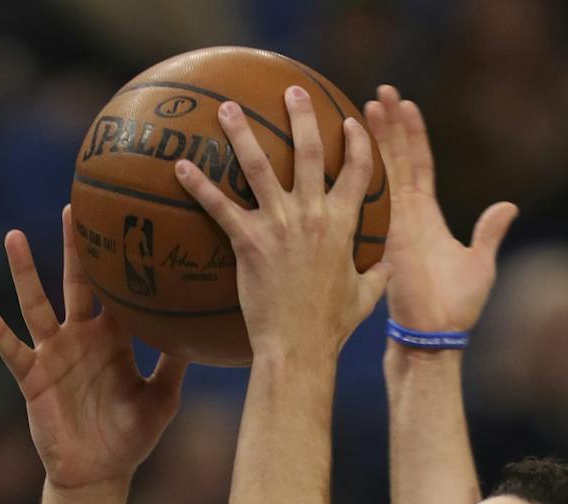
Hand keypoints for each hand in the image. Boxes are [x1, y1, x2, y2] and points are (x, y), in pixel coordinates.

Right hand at [0, 207, 185, 491]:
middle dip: (75, 247)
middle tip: (75, 205)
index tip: (132, 224)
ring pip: (37, 304)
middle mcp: (82, 336)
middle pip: (78, 283)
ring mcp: (54, 353)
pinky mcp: (32, 376)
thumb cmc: (131, 437)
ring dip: (24, 272)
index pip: (118, 291)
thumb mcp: (162, 399)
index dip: (122, 261)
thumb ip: (175, 365)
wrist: (100, 473)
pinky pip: (12, 349)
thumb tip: (198, 333)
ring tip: (14, 236)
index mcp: (114, 338)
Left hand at [174, 90, 388, 362]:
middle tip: (292, 90)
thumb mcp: (363, 299)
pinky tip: (180, 166)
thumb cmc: (331, 328)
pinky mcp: (248, 241)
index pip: (357, 171)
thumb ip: (377, 276)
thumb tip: (387, 266)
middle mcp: (313, 215)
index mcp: (343, 225)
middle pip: (309, 151)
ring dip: (240, 131)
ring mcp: (279, 225)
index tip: (349, 123)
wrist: (299, 348)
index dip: (357, 143)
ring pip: (257, 166)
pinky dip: (198, 185)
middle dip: (302, 114)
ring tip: (226, 107)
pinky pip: (219, 205)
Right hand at [365, 85, 516, 335]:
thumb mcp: (481, 262)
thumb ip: (490, 232)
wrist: (436, 335)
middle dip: (390, 125)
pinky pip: (381, 191)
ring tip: (373, 100)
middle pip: (398, 158)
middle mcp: (408, 215)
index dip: (414, 136)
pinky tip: (364, 137)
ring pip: (386, 167)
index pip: (420, 166)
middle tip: (382, 91)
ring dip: (380, 134)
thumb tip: (508, 206)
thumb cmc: (456, 307)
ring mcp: (396, 222)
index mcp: (427, 218)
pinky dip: (374, 163)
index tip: (408, 106)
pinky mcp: (390, 233)